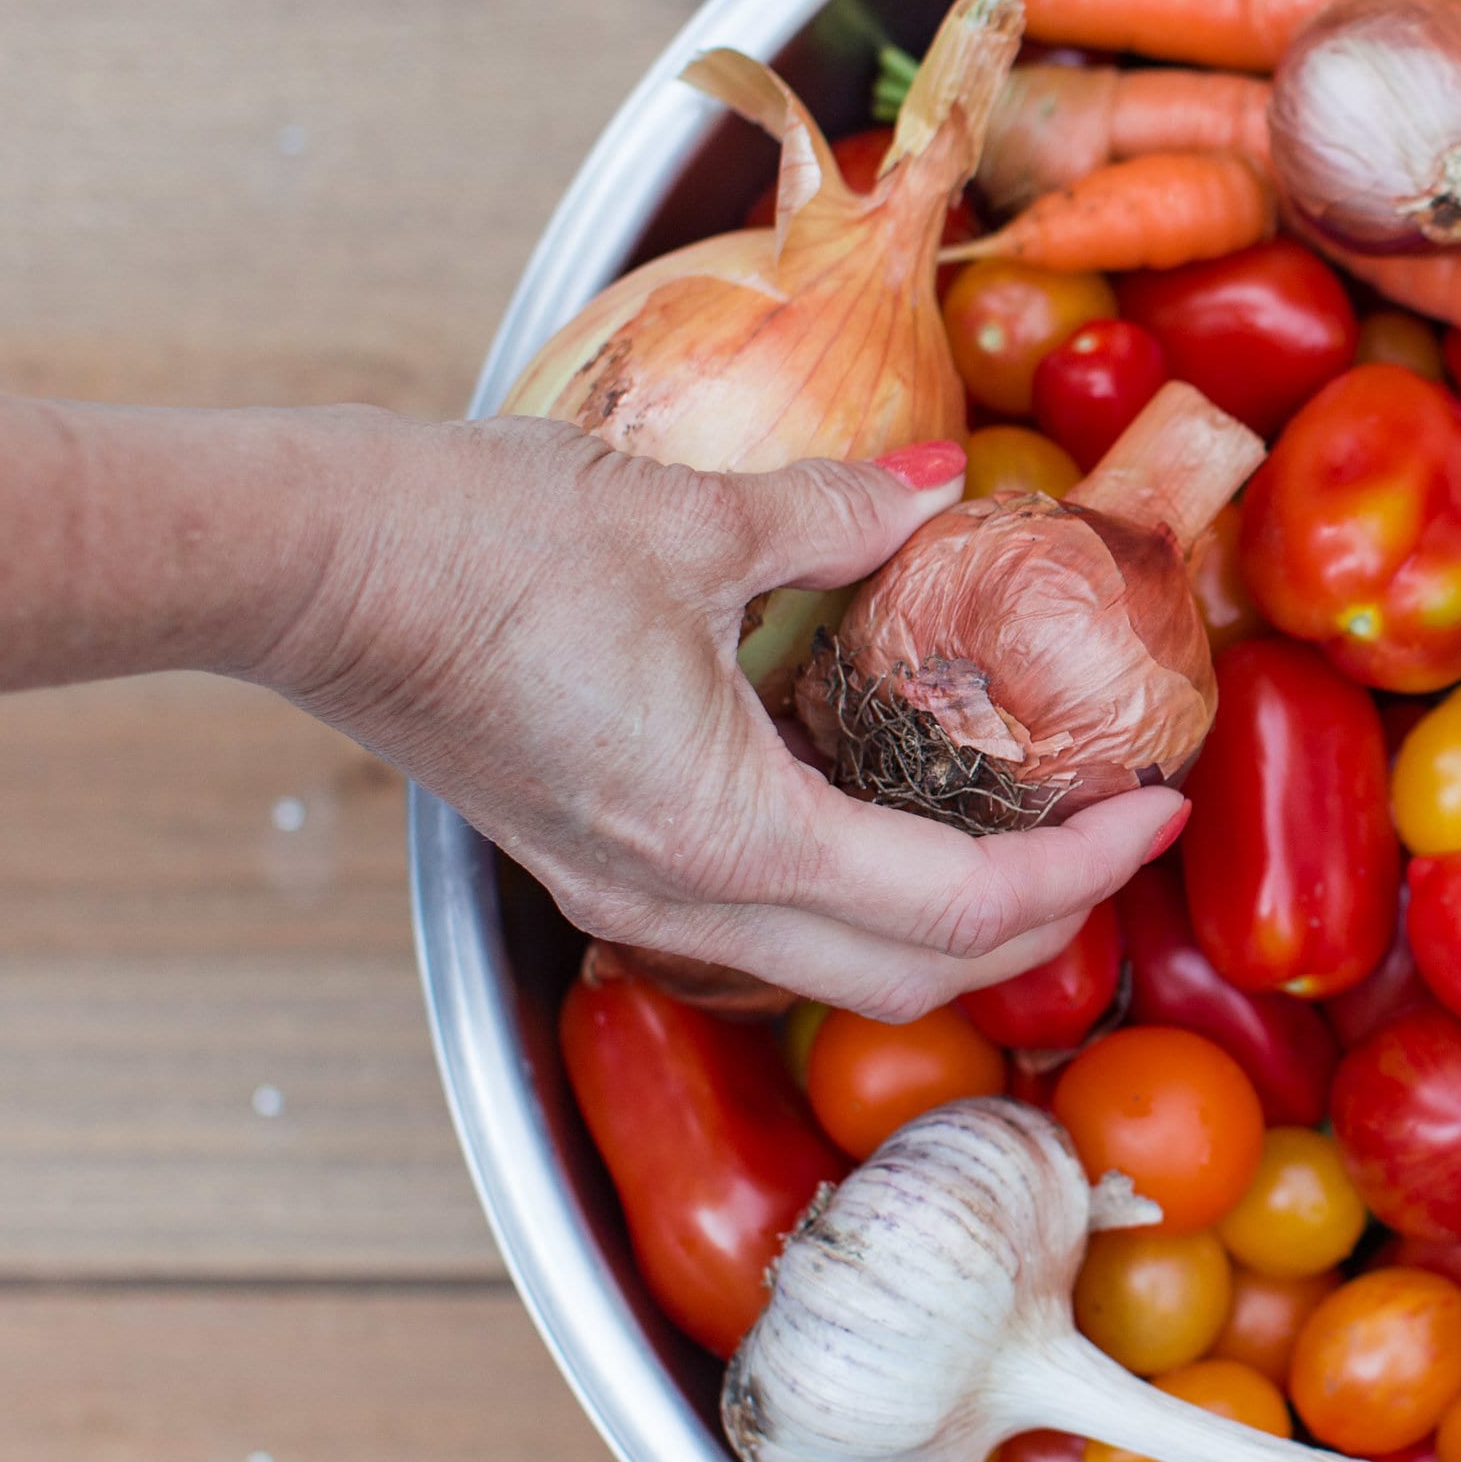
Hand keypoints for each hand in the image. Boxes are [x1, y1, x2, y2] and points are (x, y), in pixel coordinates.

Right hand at [261, 415, 1185, 1017]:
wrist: (304, 567)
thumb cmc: (475, 542)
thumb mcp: (693, 517)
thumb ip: (838, 518)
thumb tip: (933, 487)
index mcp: (729, 834)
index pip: (959, 906)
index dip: (1084, 872)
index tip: (1156, 812)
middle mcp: (682, 900)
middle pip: (909, 974)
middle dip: (1039, 923)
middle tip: (1116, 833)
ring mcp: (630, 896)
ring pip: (834, 964)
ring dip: (949, 922)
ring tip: (1031, 826)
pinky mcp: (598, 865)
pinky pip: (765, 922)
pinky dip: (860, 891)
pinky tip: (899, 806)